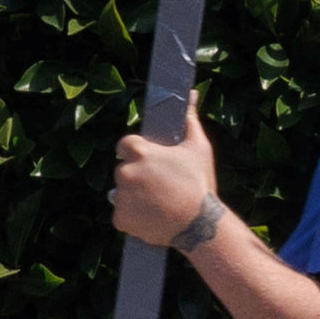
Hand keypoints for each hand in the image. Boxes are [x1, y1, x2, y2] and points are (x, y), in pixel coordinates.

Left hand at [113, 111, 222, 250]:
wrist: (199, 225)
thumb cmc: (199, 183)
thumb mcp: (199, 148)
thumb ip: (189, 119)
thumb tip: (190, 93)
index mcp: (140, 152)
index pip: (125, 145)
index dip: (136, 152)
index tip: (149, 161)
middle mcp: (126, 172)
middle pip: (124, 169)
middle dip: (137, 175)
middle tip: (159, 185)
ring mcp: (121, 197)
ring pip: (121, 193)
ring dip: (133, 196)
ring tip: (156, 203)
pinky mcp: (120, 219)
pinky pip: (122, 215)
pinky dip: (132, 217)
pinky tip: (150, 217)